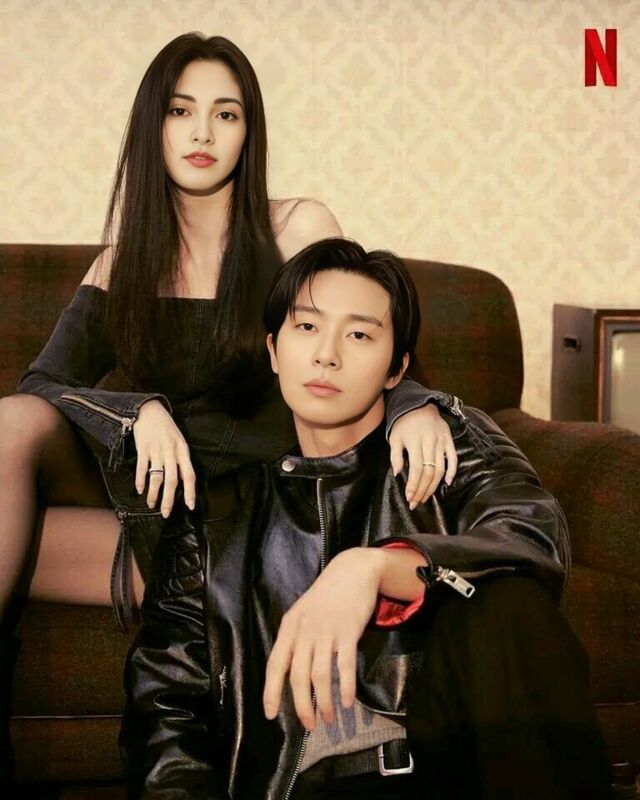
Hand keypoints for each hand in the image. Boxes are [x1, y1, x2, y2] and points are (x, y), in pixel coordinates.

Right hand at [133, 399, 195, 516]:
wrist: (149, 410)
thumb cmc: (166, 427)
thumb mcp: (179, 441)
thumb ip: (181, 460)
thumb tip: (182, 480)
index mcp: (183, 451)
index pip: (190, 475)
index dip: (191, 492)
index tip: (190, 506)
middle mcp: (171, 452)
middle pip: (172, 481)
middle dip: (169, 500)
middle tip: (166, 513)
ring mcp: (157, 450)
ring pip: (156, 477)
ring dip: (153, 494)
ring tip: (151, 504)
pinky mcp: (143, 448)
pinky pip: (142, 468)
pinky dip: (141, 481)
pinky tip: (139, 490)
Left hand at [263, 548, 383, 729]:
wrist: (353, 570)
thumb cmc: (327, 595)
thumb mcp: (303, 613)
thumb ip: (296, 639)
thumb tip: (291, 672)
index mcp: (289, 627)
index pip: (275, 664)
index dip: (271, 691)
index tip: (270, 715)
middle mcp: (304, 631)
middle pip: (298, 676)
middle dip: (302, 705)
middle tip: (308, 725)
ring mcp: (326, 631)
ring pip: (320, 676)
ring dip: (324, 702)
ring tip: (329, 719)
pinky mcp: (348, 632)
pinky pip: (344, 666)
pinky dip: (345, 687)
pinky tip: (348, 702)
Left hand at [389, 404, 457, 508]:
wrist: (419, 404)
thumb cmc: (403, 423)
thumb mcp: (394, 437)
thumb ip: (395, 456)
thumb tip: (397, 474)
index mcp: (415, 442)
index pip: (416, 469)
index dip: (413, 485)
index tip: (409, 498)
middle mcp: (430, 443)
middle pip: (429, 472)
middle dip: (422, 490)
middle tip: (416, 502)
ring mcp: (441, 441)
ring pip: (440, 469)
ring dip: (434, 486)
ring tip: (426, 497)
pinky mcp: (449, 440)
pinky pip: (453, 458)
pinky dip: (452, 471)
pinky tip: (447, 483)